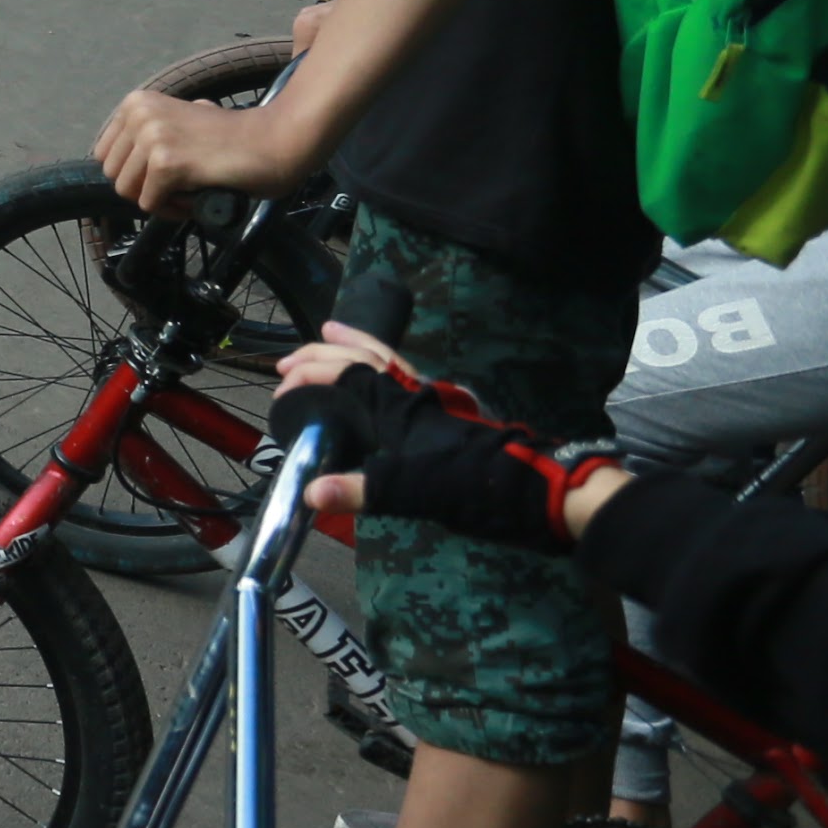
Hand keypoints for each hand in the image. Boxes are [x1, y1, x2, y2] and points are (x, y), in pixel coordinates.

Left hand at [92, 84, 317, 213]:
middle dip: (143, 188)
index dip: (133, 172)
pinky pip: (150, 204)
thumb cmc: (231, 137)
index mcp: (137, 102)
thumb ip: (149, 133)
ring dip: (159, 200)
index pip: (105, 155)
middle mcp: (139, 114)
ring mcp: (151, 137)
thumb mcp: (179, 121)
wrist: (274, 140)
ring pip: (128, 192)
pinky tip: (197, 196)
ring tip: (189, 189)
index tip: (163, 174)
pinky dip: (172, 210)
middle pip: (114, 175)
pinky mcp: (165, 163)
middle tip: (179, 184)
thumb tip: (120, 163)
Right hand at [264, 339, 609, 544]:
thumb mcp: (419, 491)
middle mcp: (418, 395)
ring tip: (333, 334)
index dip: (312, 373)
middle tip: (290, 359)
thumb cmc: (482, 486)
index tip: (282, 386)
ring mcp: (438, 402)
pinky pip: (408, 378)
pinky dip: (385, 367)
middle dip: (325, 352)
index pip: (348, 373)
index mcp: (404, 406)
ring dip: (357, 347)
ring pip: (391, 360)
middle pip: (367, 357)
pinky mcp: (451, 416)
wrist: (545, 492)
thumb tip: (309, 493)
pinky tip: (384, 379)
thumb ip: (363, 490)